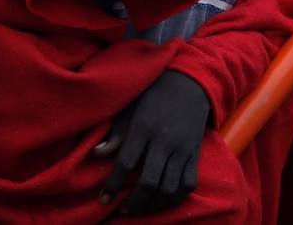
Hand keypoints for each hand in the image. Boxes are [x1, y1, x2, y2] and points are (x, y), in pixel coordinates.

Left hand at [96, 70, 211, 213]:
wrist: (189, 83)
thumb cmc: (152, 93)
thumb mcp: (129, 106)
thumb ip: (116, 133)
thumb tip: (98, 154)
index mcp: (143, 128)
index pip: (125, 164)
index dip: (113, 185)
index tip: (103, 200)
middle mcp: (163, 142)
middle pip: (149, 182)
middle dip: (134, 202)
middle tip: (122, 208)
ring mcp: (182, 150)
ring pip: (169, 189)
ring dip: (153, 205)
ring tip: (139, 208)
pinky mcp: (195, 154)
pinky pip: (188, 184)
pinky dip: (175, 198)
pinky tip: (162, 201)